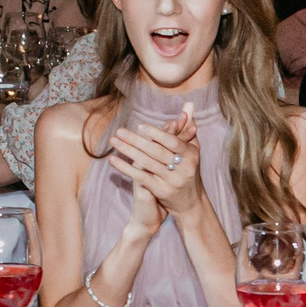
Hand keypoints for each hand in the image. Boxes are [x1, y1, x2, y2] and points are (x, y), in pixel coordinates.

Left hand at [112, 106, 200, 221]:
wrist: (191, 203)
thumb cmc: (189, 170)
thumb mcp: (192, 149)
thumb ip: (188, 126)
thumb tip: (189, 104)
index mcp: (191, 155)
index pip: (172, 142)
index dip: (157, 134)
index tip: (140, 127)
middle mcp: (183, 169)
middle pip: (156, 152)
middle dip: (136, 140)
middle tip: (119, 131)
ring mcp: (172, 181)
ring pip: (147, 164)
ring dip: (128, 151)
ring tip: (114, 141)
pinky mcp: (161, 192)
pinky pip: (141, 178)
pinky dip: (126, 168)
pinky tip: (113, 160)